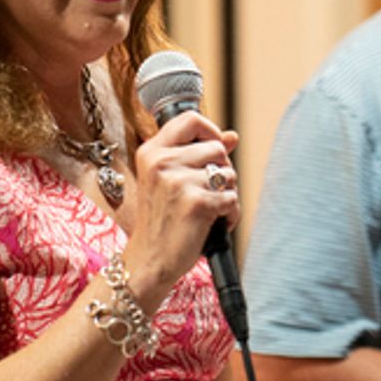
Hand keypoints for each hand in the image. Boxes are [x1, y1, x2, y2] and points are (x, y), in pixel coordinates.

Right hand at [122, 111, 239, 305]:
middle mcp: (161, 162)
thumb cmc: (161, 221)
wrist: (149, 260)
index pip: (190, 119)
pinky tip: (212, 224)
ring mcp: (178, 182)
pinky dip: (229, 215)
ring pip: (228, 174)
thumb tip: (232, 136)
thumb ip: (198, 154)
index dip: (211, 131)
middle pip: (217, 147)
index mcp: (151, 152)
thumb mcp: (170, 181)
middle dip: (222, 170)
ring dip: (227, 194)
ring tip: (208, 210)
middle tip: (207, 192)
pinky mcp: (196, 202)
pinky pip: (232, 198)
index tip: (214, 148)